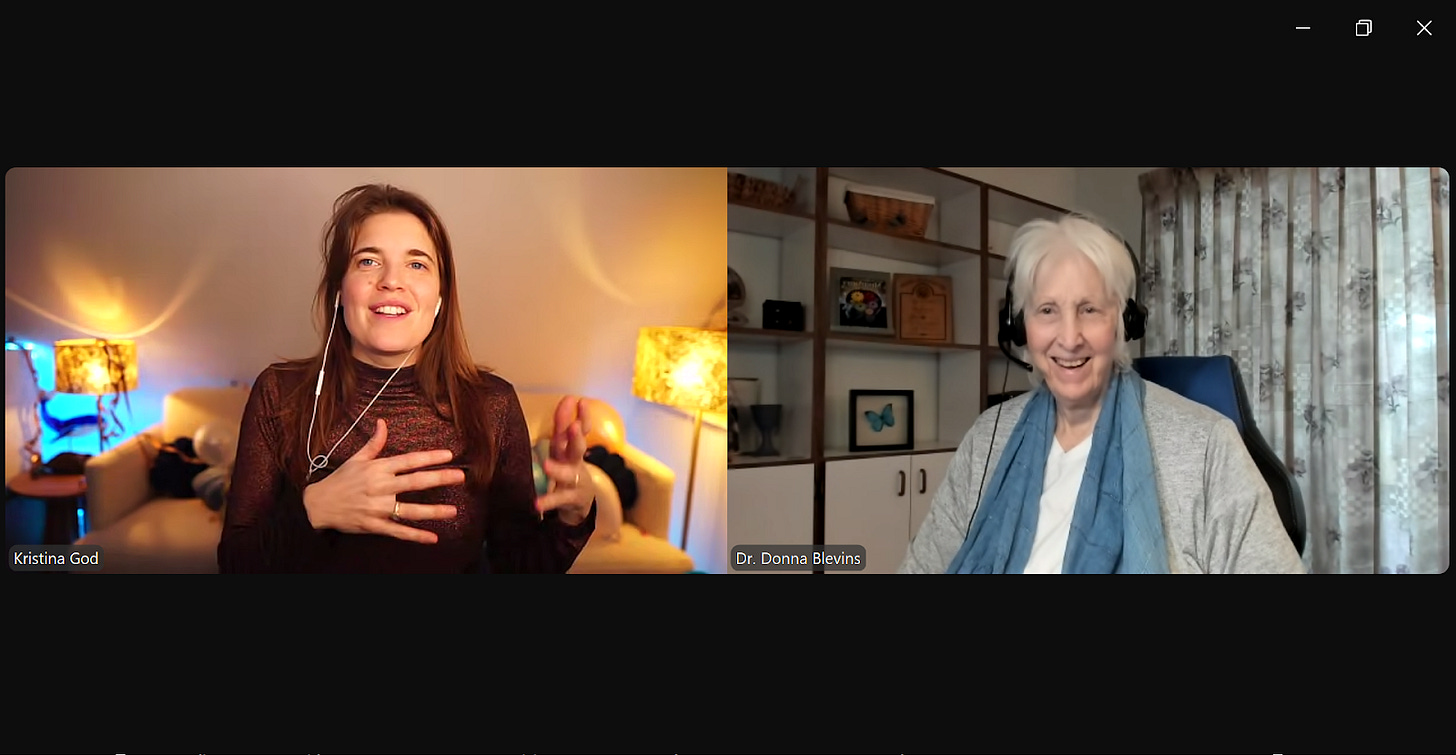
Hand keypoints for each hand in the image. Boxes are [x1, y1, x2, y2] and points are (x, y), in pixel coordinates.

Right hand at [302, 419, 461, 543]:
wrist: (318, 505)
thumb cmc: (340, 480)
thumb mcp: (356, 458)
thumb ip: (374, 443)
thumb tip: (382, 422)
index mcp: (378, 469)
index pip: (409, 461)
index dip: (429, 458)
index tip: (449, 455)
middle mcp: (380, 487)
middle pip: (414, 482)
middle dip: (439, 479)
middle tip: (460, 477)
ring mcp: (377, 508)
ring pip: (409, 510)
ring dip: (432, 511)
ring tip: (453, 511)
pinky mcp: (374, 525)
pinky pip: (398, 531)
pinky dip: (415, 535)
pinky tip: (433, 537)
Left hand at [536, 396, 595, 525]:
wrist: (582, 499)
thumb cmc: (569, 466)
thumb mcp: (566, 444)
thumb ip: (564, 423)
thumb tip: (568, 397)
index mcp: (570, 447)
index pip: (573, 428)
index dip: (573, 415)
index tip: (573, 399)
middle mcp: (574, 461)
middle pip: (577, 448)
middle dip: (576, 438)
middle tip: (574, 427)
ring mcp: (573, 480)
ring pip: (567, 474)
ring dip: (558, 469)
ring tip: (546, 465)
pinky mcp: (570, 498)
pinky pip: (557, 499)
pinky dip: (547, 501)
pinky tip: (536, 504)